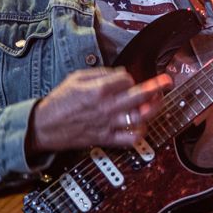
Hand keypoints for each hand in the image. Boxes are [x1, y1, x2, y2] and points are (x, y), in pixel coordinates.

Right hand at [26, 67, 171, 153]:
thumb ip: (101, 73)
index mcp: (98, 90)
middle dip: (157, 87)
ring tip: (158, 102)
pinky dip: (140, 133)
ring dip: (153, 109)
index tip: (128, 79)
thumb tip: (122, 74)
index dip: (130, 77)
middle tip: (167, 81)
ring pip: (139, 117)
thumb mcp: (77, 78)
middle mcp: (106, 107)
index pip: (127, 79)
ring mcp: (108, 124)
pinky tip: (143, 126)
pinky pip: (129, 139)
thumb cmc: (60, 101)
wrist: (45, 126)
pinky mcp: (106, 139)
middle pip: (139, 95)